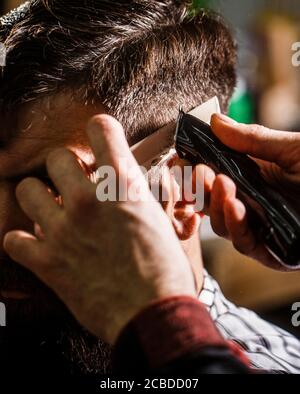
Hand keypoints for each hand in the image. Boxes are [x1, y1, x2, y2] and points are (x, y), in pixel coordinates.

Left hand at [3, 115, 195, 342]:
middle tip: (75, 185)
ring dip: (39, 198)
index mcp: (123, 187)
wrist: (154, 313)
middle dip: (66, 168)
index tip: (99, 140)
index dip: (100, 130)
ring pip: (27, 190)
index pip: (101, 129)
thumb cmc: (165, 270)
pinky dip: (23, 241)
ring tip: (52, 211)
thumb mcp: (161, 222)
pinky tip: (37, 245)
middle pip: (57, 157)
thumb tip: (127, 185)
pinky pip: (14, 239)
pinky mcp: (48, 262)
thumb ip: (138, 197)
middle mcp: (88, 200)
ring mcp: (64, 230)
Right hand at [197, 114, 299, 270]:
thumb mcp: (291, 149)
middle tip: (200, 173)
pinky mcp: (272, 250)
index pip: (213, 177)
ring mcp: (261, 227)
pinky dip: (236, 226)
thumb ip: (251, 139)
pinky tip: (237, 207)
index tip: (181, 162)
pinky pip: (244, 243)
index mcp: (253, 178)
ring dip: (217, 206)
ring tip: (223, 185)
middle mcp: (252, 203)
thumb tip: (214, 121)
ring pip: (222, 225)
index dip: (194, 172)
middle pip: (211, 203)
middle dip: (201, 189)